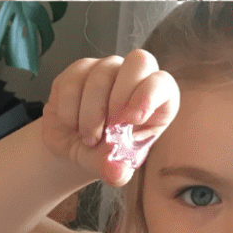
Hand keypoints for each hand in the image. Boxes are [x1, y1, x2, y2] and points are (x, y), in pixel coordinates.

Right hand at [41, 50, 179, 187]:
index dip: (149, 95)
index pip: (163, 82)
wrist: (72, 148)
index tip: (133, 120)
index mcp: (156, 101)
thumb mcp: (112, 166)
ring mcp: (106, 70)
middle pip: (139, 60)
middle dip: (122, 95)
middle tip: (110, 127)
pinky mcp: (78, 70)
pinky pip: (72, 81)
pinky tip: (72, 123)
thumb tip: (116, 172)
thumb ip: (116, 168)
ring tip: (88, 137)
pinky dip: (69, 109)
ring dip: (91, 113)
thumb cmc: (103, 153)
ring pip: (102, 73)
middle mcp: (135, 79)